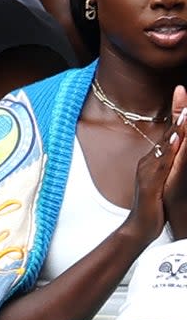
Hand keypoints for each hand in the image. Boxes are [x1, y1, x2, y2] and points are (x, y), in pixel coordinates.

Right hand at [163, 85, 186, 237]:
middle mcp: (151, 161)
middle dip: (178, 112)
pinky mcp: (149, 184)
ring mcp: (148, 171)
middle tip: (183, 91)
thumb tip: (175, 147)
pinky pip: (161, 165)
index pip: (170, 132)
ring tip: (186, 112)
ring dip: (176, 128)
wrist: (139, 228)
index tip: (183, 92)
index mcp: (156, 160)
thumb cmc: (153, 206)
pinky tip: (174, 141)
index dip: (178, 112)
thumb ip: (168, 164)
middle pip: (168, 133)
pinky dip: (167, 151)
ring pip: (165, 146)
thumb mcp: (163, 181)